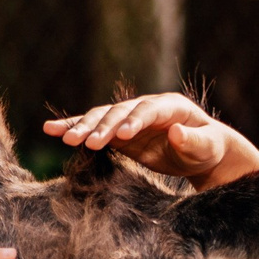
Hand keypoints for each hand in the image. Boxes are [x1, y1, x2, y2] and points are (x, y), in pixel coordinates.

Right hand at [43, 94, 258, 184]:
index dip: (134, 121)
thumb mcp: (207, 147)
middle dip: (102, 126)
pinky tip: (51, 130)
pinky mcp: (117, 132)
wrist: (200, 151)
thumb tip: (176, 133)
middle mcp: (145, 107)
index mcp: (170, 106)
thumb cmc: (208, 149)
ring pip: (101, 117)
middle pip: (119, 113)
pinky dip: (73, 127)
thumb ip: (194, 141)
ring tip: (63, 138)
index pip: (148, 110)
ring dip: (83, 127)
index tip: (123, 136)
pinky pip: (93, 127)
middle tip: (87, 142)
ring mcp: (129, 118)